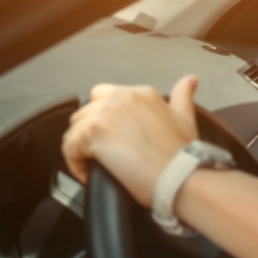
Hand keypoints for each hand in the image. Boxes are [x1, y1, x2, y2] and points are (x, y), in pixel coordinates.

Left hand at [62, 75, 199, 205]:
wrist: (179, 177)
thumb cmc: (184, 155)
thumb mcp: (187, 119)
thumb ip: (183, 96)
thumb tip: (189, 81)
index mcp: (142, 93)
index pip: (106, 96)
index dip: (106, 120)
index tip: (113, 138)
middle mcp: (122, 98)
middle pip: (87, 112)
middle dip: (91, 133)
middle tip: (103, 153)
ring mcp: (105, 114)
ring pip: (75, 129)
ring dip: (81, 148)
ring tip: (96, 165)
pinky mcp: (93, 134)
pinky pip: (69, 147)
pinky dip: (75, 163)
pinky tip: (89, 174)